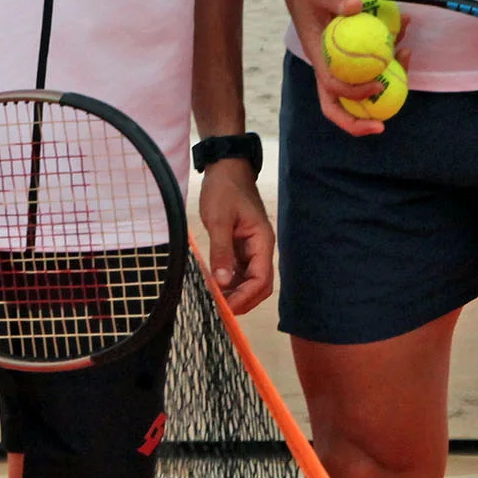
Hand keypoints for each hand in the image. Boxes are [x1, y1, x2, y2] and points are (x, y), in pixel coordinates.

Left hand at [197, 162, 274, 314]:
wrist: (225, 168)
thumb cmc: (224, 190)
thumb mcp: (218, 220)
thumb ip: (221, 251)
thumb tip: (222, 282)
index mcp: (262, 242)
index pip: (261, 280)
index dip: (245, 297)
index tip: (226, 307)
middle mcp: (261, 248)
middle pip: (259, 285)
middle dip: (243, 300)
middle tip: (220, 309)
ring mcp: (251, 248)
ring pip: (249, 280)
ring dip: (235, 292)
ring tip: (215, 299)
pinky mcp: (241, 246)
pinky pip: (239, 270)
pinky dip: (230, 281)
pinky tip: (215, 284)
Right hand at [273, 0, 393, 136]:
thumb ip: (336, 0)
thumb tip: (355, 6)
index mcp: (318, 57)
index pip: (333, 87)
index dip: (354, 93)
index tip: (378, 86)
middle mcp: (328, 65)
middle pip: (339, 103)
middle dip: (358, 120)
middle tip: (382, 126)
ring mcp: (340, 60)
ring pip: (361, 83)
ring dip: (386, 77)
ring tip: (407, 53)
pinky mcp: (351, 50)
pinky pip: (372, 59)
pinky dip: (389, 50)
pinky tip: (403, 31)